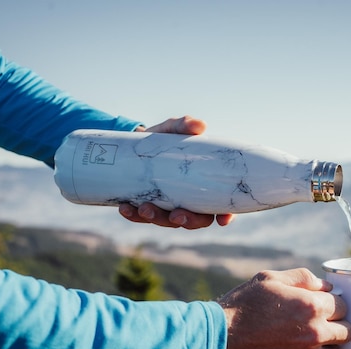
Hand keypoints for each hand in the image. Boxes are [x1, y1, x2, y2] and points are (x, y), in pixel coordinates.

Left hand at [118, 116, 234, 228]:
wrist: (135, 142)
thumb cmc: (163, 137)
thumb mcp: (173, 128)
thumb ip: (185, 125)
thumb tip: (199, 126)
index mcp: (204, 185)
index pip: (221, 206)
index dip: (226, 216)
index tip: (222, 220)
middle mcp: (189, 200)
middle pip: (197, 220)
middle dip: (188, 221)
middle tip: (176, 215)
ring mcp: (168, 206)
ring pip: (168, 221)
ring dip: (157, 218)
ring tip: (144, 208)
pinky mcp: (146, 206)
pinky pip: (141, 217)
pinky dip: (134, 215)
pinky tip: (125, 208)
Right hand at [217, 268, 350, 348]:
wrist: (219, 339)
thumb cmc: (242, 305)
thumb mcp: (269, 279)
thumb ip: (302, 278)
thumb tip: (326, 285)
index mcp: (311, 305)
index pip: (343, 305)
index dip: (335, 303)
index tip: (326, 304)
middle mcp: (314, 332)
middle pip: (347, 331)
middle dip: (339, 324)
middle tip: (325, 321)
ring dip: (332, 347)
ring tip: (317, 340)